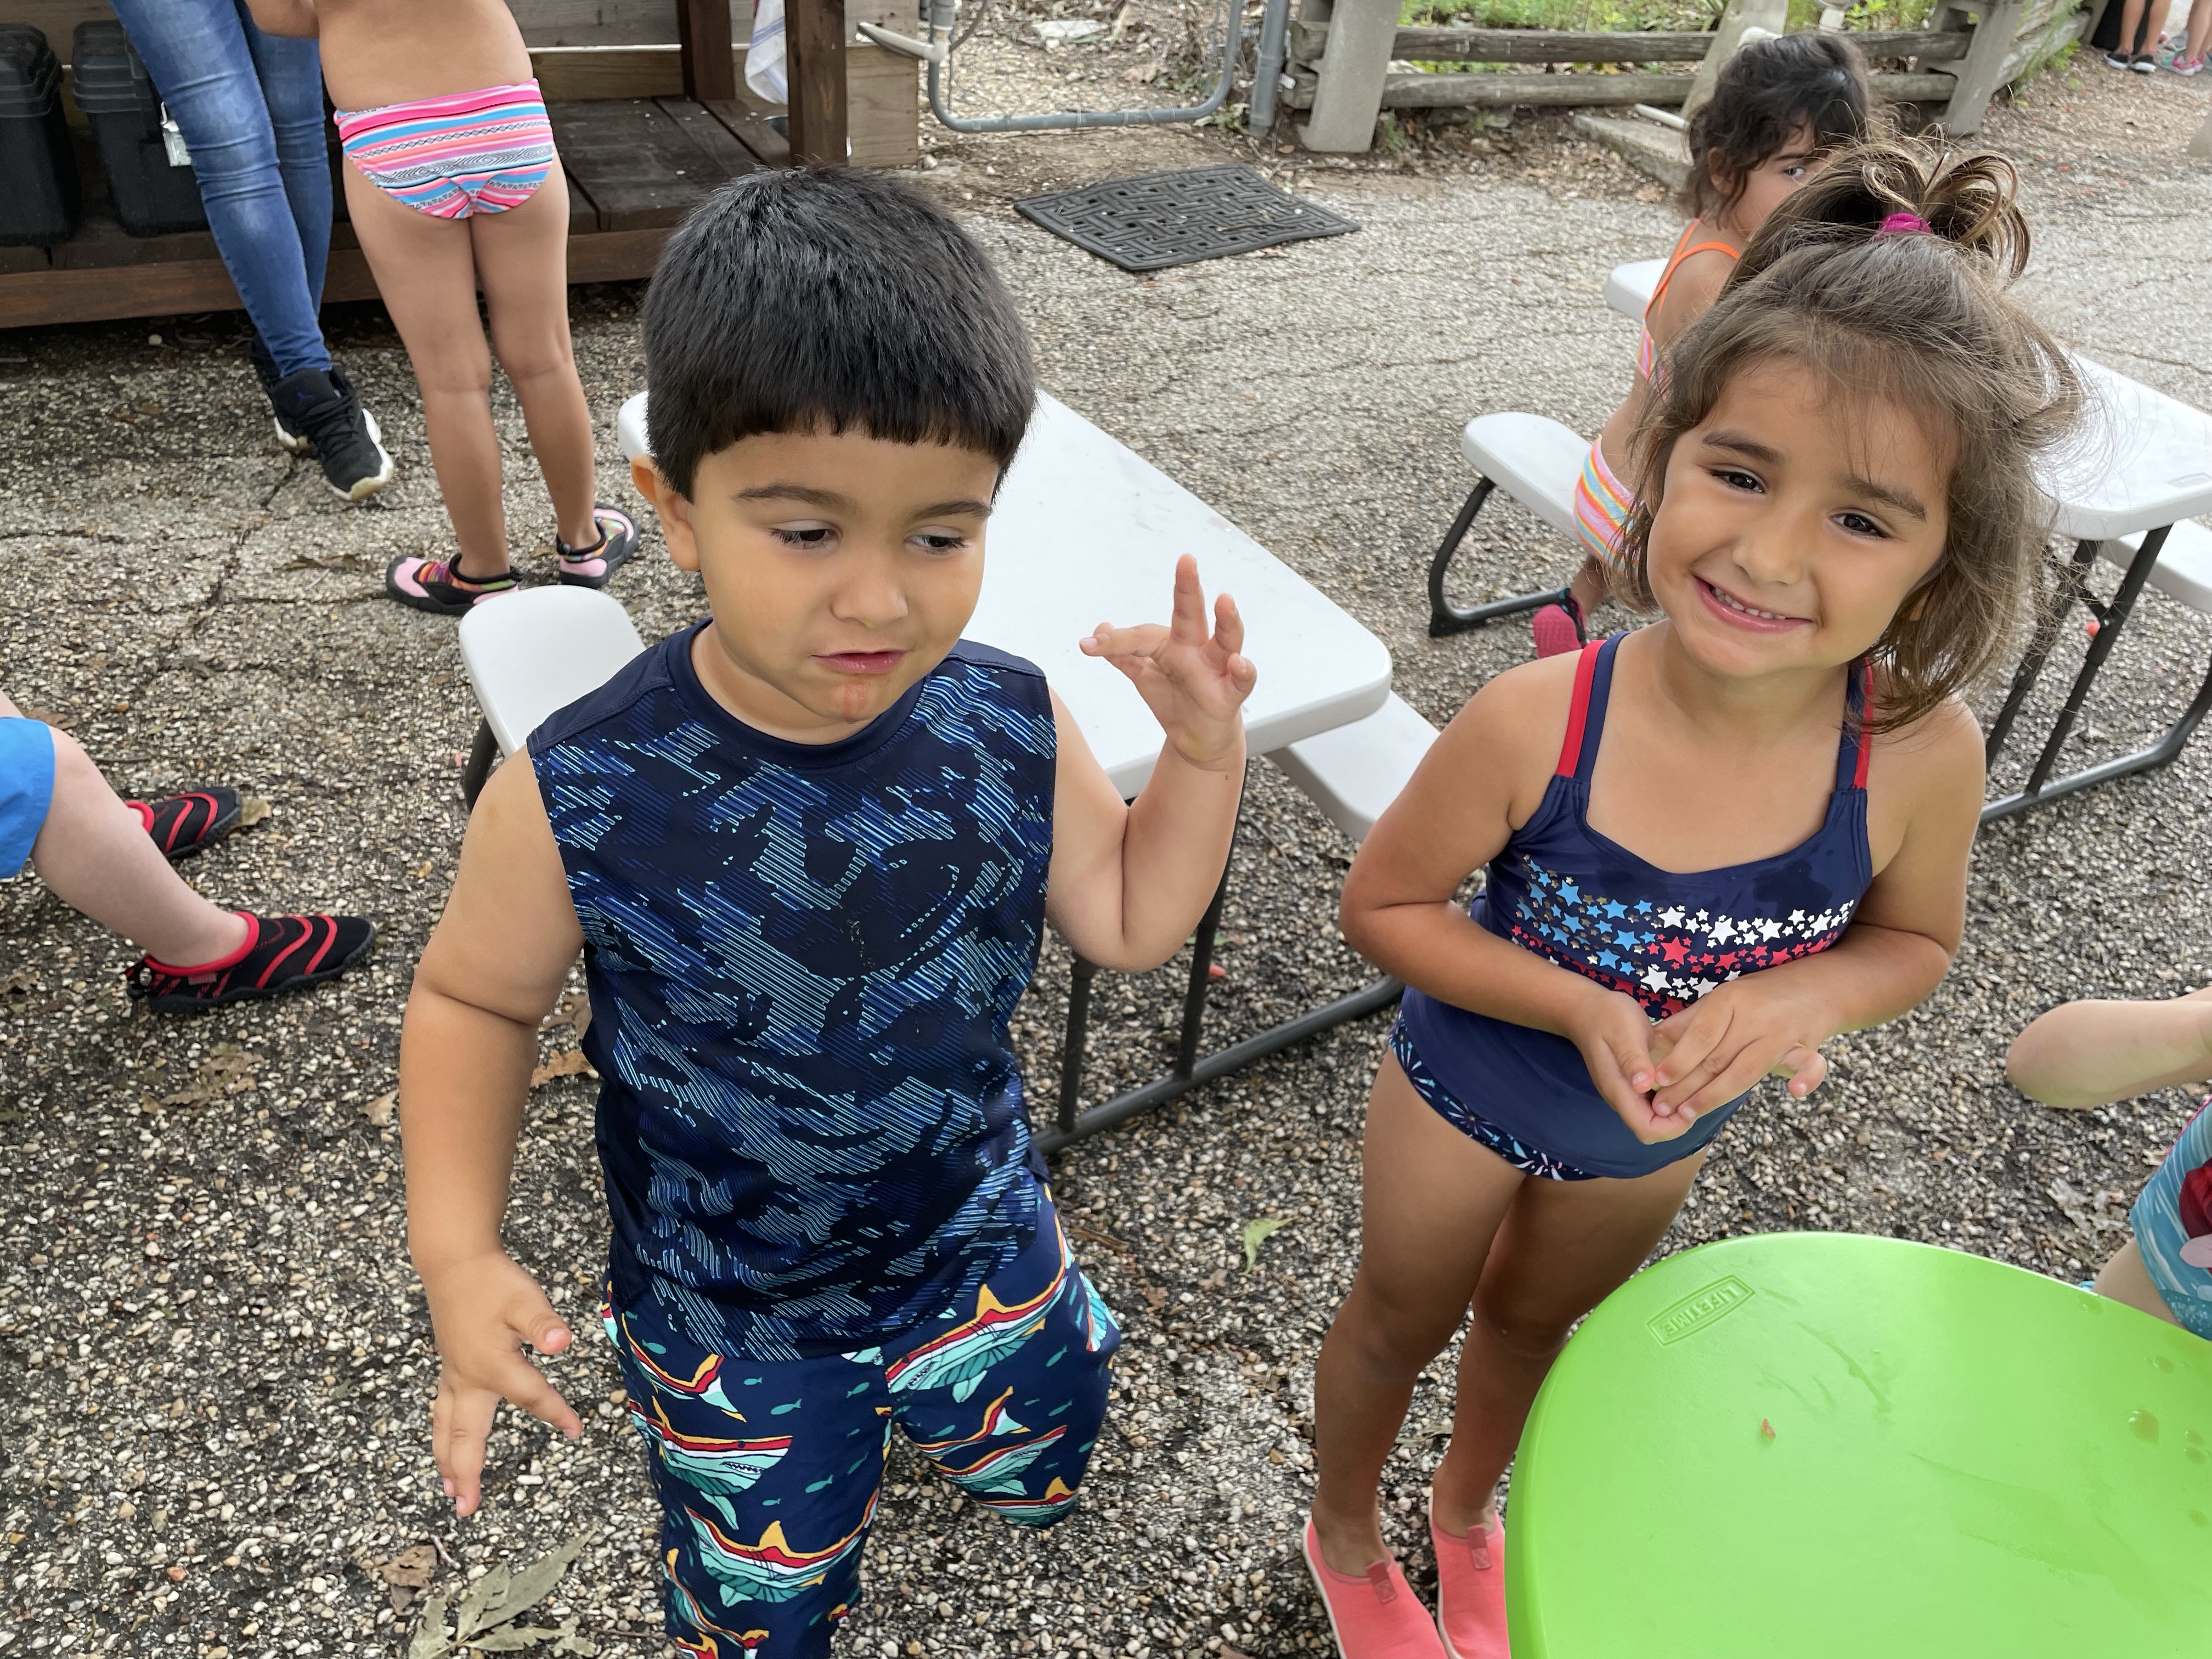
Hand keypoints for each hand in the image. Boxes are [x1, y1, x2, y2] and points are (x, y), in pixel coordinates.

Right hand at [422, 1251, 581, 1515]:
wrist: (455, 1262)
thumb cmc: (493, 1281)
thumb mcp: (525, 1298)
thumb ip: (543, 1323)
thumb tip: (562, 1342)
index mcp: (491, 1367)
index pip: (530, 1397)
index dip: (555, 1413)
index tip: (577, 1430)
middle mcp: (467, 1378)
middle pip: (466, 1435)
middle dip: (467, 1473)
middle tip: (465, 1511)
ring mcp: (454, 1375)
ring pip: (446, 1427)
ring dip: (448, 1460)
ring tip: (449, 1491)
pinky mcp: (449, 1368)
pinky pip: (442, 1412)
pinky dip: (442, 1435)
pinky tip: (444, 1444)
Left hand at [1081, 554, 1255, 772]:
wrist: (1196, 738)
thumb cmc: (1174, 698)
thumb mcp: (1143, 674)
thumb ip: (1123, 653)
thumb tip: (1097, 629)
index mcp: (1173, 642)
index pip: (1142, 634)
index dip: (1114, 641)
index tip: (1087, 646)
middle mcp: (1197, 648)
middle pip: (1193, 614)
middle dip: (1189, 587)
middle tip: (1186, 561)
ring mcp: (1217, 669)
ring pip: (1226, 640)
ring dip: (1227, 621)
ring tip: (1224, 600)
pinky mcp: (1231, 695)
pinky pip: (1242, 681)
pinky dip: (1244, 671)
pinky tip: (1239, 662)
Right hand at [1566, 986, 1693, 1143]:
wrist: (1587, 1010)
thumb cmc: (1607, 1017)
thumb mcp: (1624, 1031)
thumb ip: (1633, 1059)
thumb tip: (1644, 1085)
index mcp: (1619, 1091)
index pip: (1647, 1130)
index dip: (1673, 1126)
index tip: (1690, 1101)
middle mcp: (1623, 1099)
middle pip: (1653, 1129)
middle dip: (1679, 1119)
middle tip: (1696, 1090)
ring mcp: (1627, 1094)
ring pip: (1656, 1118)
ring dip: (1676, 1108)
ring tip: (1693, 1083)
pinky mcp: (1633, 1085)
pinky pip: (1655, 1102)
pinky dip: (1672, 1096)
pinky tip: (1683, 1077)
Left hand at [1647, 976, 1828, 1121]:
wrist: (1813, 987)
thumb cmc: (1756, 998)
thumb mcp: (1720, 1000)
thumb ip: (1688, 1022)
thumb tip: (1649, 1041)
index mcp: (1731, 1000)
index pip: (1701, 1035)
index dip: (1679, 1059)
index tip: (1657, 1080)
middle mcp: (1756, 1016)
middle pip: (1718, 1058)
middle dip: (1686, 1086)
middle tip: (1661, 1108)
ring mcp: (1783, 1033)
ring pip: (1747, 1070)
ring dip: (1715, 1096)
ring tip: (1688, 1114)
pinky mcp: (1807, 1047)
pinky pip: (1810, 1064)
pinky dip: (1807, 1077)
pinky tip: (1795, 1091)